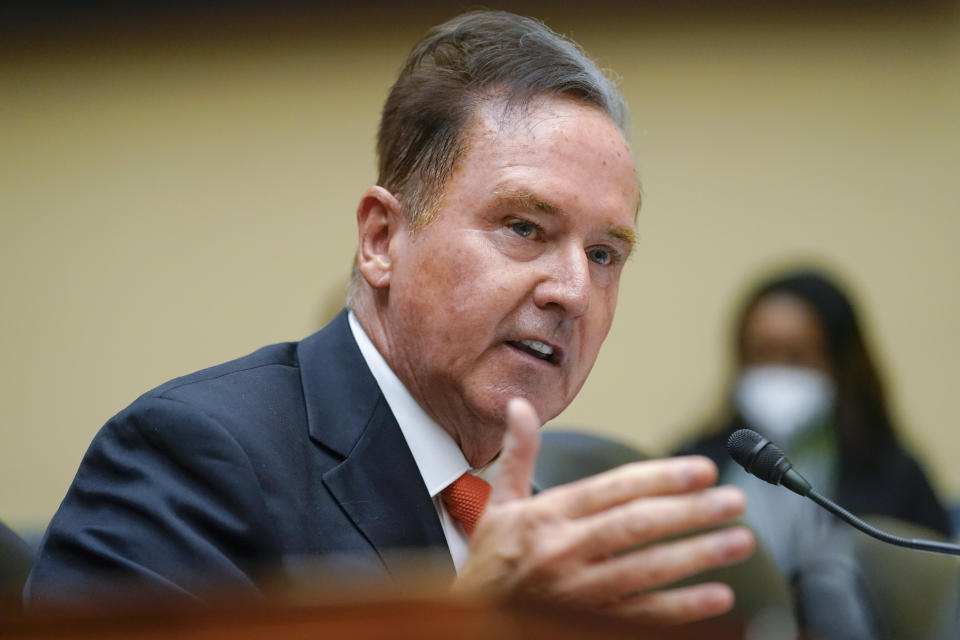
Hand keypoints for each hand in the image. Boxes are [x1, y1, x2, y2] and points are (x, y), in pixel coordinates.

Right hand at [453, 398, 754, 624]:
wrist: (472, 620)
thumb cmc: (491, 560)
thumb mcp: (500, 502)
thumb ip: (518, 453)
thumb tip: (519, 406)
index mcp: (546, 515)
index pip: (612, 490)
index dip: (660, 477)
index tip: (702, 469)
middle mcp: (564, 551)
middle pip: (636, 526)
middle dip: (690, 511)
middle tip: (734, 500)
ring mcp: (578, 592)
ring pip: (646, 570)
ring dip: (697, 554)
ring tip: (739, 540)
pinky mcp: (588, 625)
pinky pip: (642, 616)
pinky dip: (682, 608)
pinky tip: (718, 596)